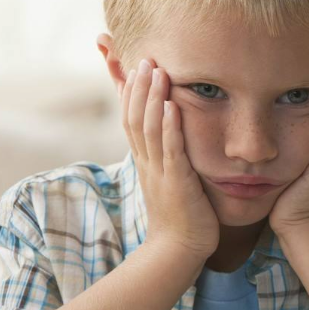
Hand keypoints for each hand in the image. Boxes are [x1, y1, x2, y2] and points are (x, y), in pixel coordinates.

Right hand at [120, 59, 219, 258]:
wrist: (177, 251)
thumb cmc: (180, 216)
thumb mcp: (169, 179)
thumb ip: (167, 155)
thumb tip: (169, 136)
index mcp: (145, 161)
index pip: (130, 119)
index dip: (128, 91)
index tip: (132, 64)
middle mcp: (147, 163)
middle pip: (134, 118)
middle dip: (138, 87)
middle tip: (144, 58)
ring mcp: (159, 172)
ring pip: (149, 129)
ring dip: (151, 99)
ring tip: (156, 71)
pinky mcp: (176, 183)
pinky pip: (170, 151)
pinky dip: (170, 128)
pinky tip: (172, 107)